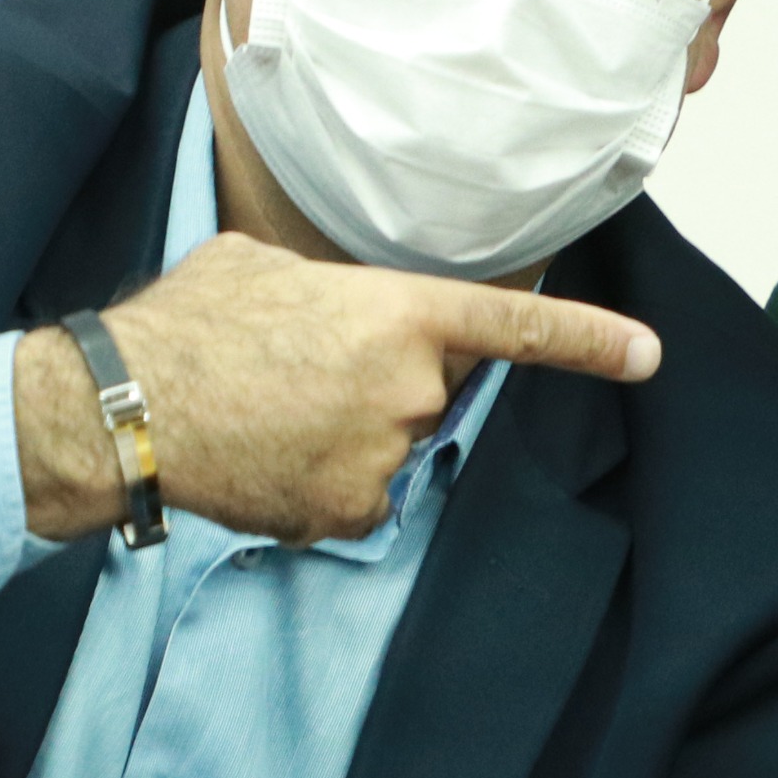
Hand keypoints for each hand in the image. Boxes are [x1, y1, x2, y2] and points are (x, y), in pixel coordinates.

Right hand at [17, 233, 657, 544]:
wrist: (130, 408)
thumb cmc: (189, 323)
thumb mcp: (267, 266)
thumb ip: (333, 287)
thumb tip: (335, 305)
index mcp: (400, 312)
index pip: (516, 326)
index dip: (590, 340)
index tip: (648, 354)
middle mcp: (409, 387)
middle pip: (428, 390)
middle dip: (380, 383)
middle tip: (298, 372)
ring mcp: (384, 455)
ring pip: (388, 445)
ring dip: (344, 432)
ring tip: (268, 410)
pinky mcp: (351, 511)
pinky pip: (358, 496)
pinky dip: (321, 483)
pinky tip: (269, 458)